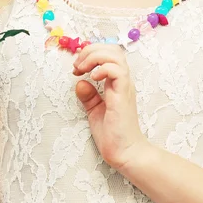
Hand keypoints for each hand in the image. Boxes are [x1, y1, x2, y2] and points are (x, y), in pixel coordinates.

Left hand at [73, 43, 145, 170]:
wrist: (124, 153)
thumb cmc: (112, 134)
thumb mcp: (95, 110)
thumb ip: (88, 95)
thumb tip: (80, 82)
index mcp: (117, 82)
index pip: (109, 53)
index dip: (91, 53)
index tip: (77, 67)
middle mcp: (123, 80)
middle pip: (112, 49)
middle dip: (91, 50)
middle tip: (77, 65)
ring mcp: (124, 86)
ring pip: (115, 55)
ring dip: (95, 56)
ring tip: (82, 69)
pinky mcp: (123, 95)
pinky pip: (117, 71)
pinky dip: (103, 68)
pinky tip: (93, 78)